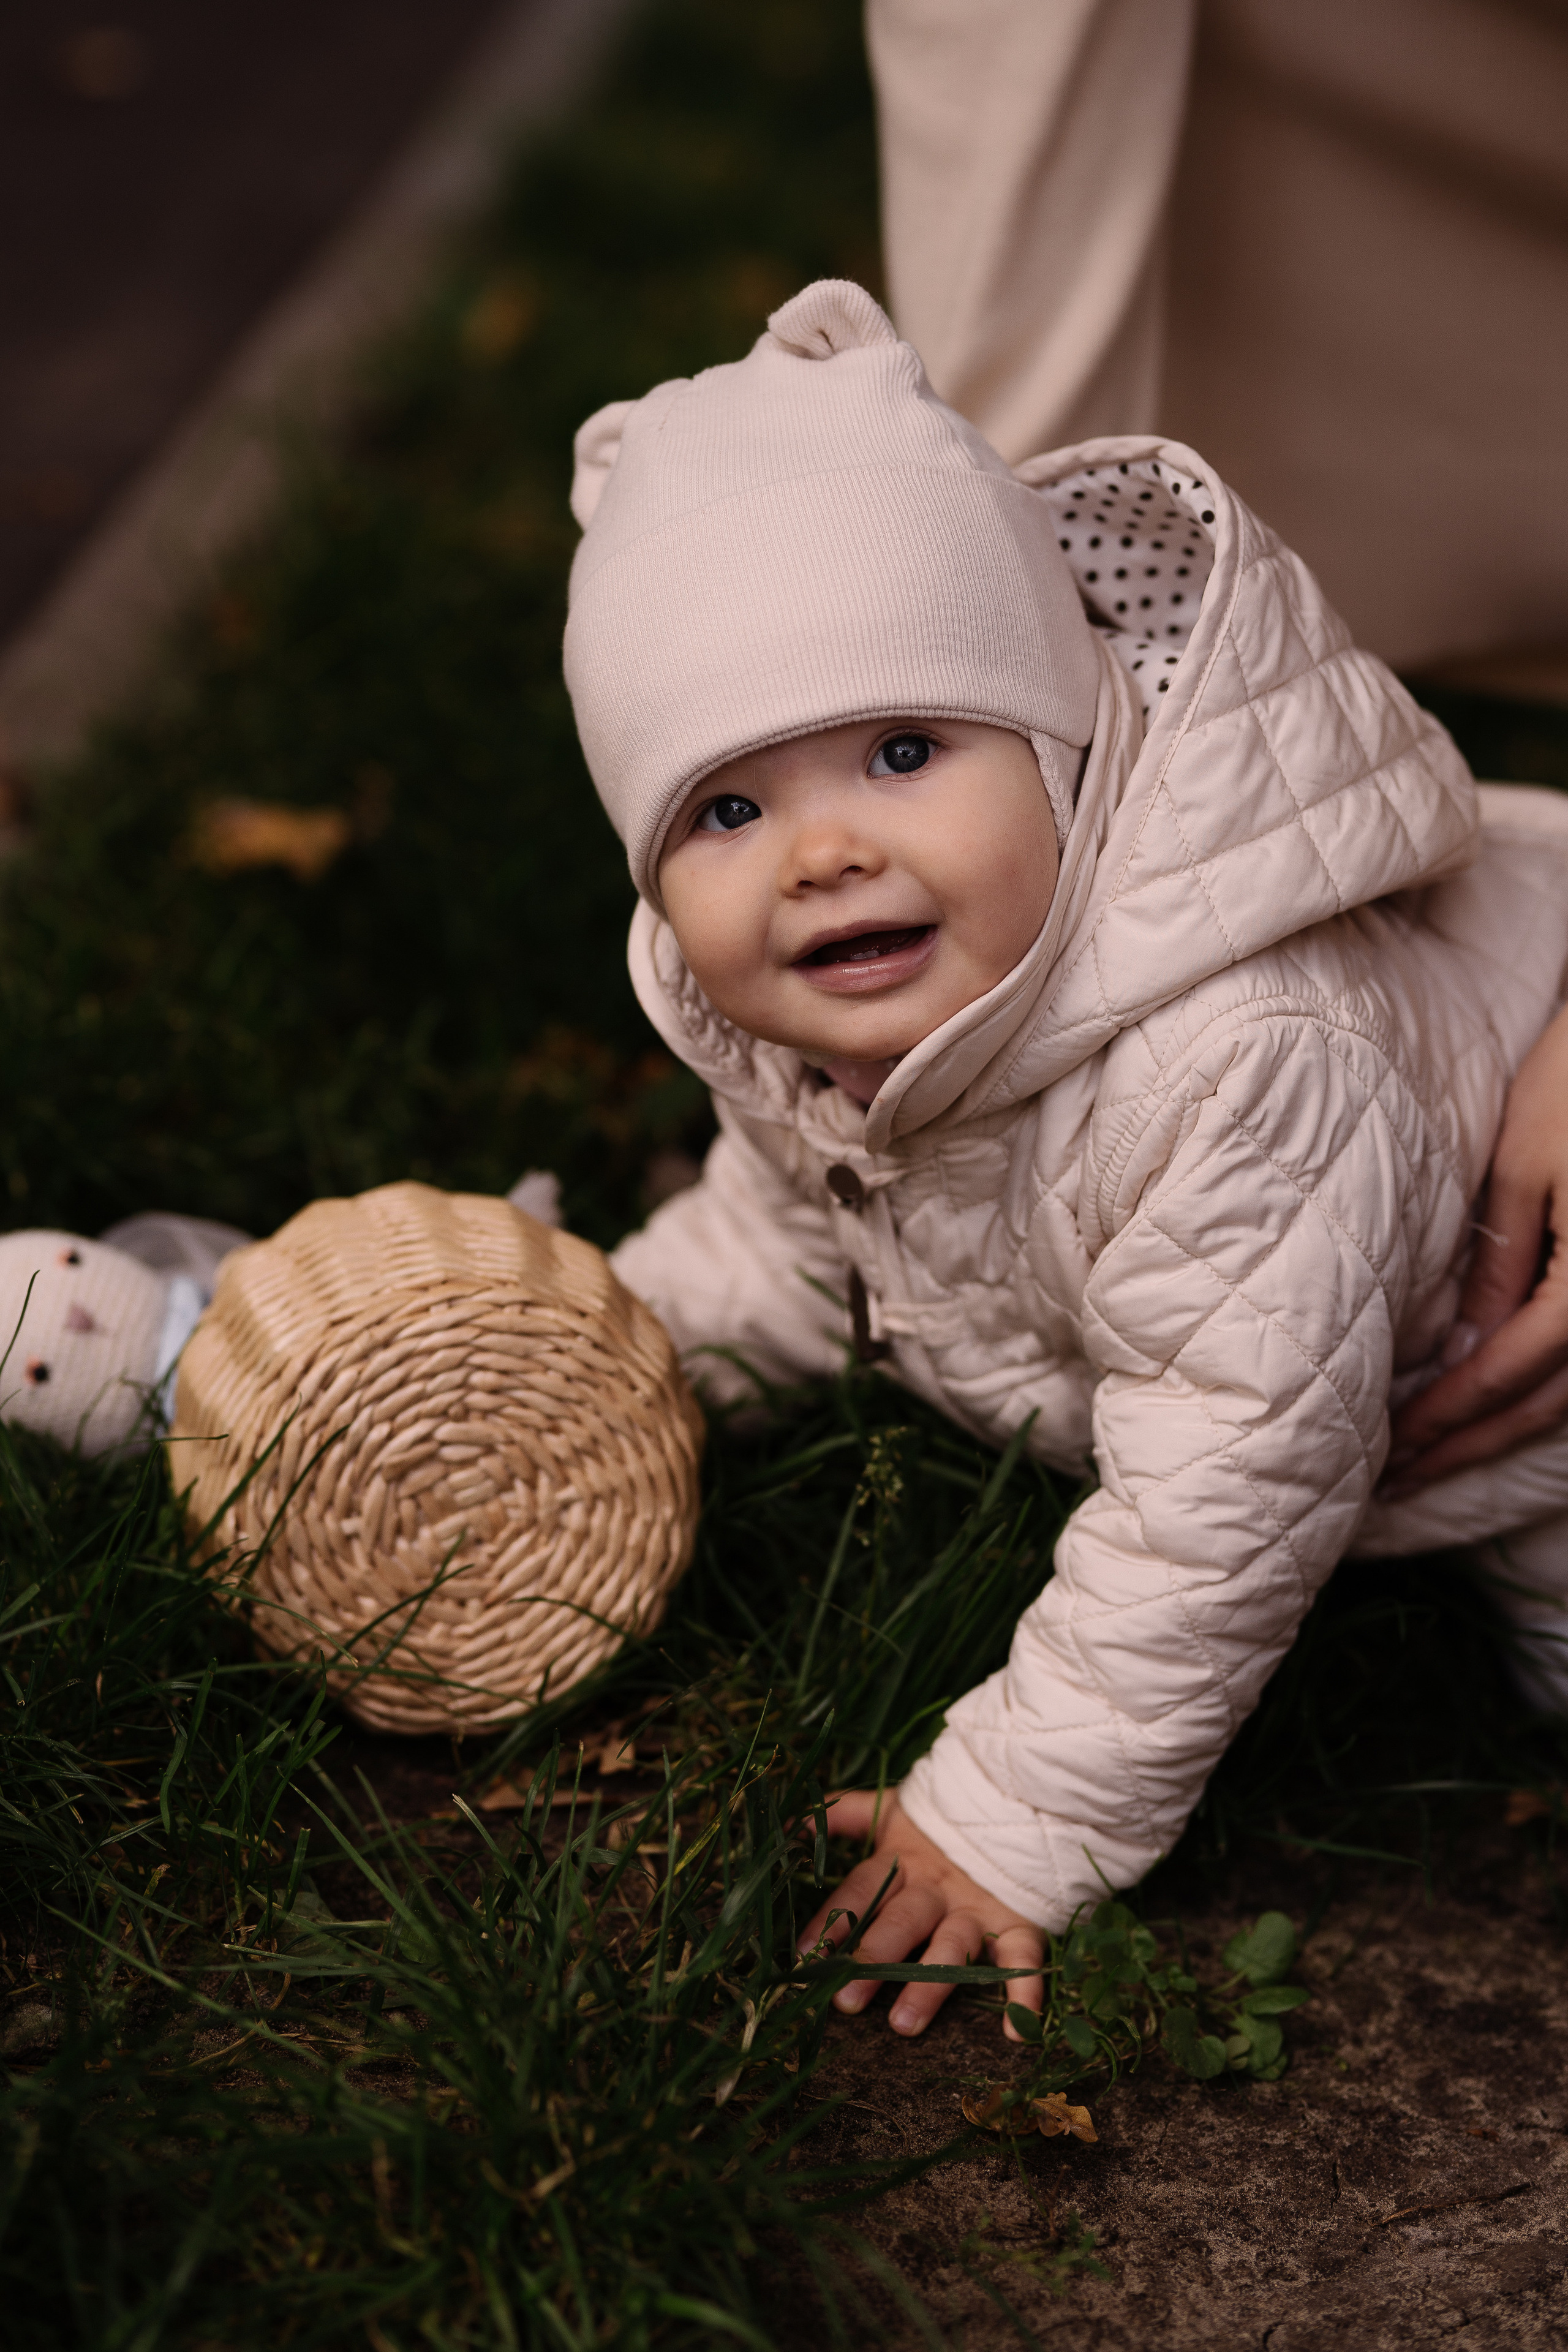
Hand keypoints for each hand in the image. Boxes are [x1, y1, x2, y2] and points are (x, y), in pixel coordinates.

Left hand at [797, 1788, 1043, 2038]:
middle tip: (847, 2000)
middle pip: (903, 1920)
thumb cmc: (941, 1823)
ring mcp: (978, 1906)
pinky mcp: (1017, 1921)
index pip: (862, 1890)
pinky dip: (1023, 1992)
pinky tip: (1015, 2031)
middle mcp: (938, 1887)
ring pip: (954, 1945)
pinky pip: (1024, 1957)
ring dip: (931, 1985)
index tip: (807, 1956)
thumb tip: (795, 1820)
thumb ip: (849, 1817)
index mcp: (902, 1860)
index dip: (834, 1920)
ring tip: (904, 2024)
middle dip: (875, 1957)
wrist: (1017, 1801)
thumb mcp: (894, 1813)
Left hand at [1387, 1004, 1567, 1491]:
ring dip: (1500, 1431)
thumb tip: (1464, 1349)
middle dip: (1466, 1447)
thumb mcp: (1528, 1166)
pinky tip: (1494, 1406)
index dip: (1443, 1419)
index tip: (1387, 1453)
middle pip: (1544, 1406)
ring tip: (1433, 1459)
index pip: (1505, 1374)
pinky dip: (1542, 1393)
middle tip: (1397, 1482)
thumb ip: (1500, 1265)